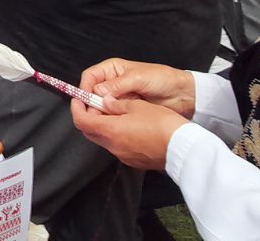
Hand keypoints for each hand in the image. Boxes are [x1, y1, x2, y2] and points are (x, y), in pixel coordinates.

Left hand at [70, 96, 188, 170]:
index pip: (81, 121)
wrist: (182, 148)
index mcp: (110, 131)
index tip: (79, 98)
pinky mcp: (134, 161)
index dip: (76, 108)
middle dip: (89, 116)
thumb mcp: (137, 106)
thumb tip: (105, 102)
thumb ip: (116, 104)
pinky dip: (117, 135)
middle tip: (96, 103)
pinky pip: (118, 147)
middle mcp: (113, 146)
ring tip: (116, 112)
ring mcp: (123, 155)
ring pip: (105, 139)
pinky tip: (130, 125)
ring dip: (104, 126)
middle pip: (90, 131)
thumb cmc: (162, 124)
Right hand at [79, 58, 196, 117]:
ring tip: (105, 119)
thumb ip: (116, 85)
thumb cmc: (162, 79)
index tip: (85, 100)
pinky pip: (112, 114)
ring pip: (100, 105)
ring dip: (101, 112)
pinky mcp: (125, 108)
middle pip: (92, 92)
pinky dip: (110, 118)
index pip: (90, 77)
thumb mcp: (137, 78)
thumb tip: (97, 92)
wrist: (182, 94)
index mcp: (112, 69)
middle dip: (91, 103)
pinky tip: (114, 122)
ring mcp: (118, 97)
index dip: (84, 88)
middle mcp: (112, 82)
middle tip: (95, 113)